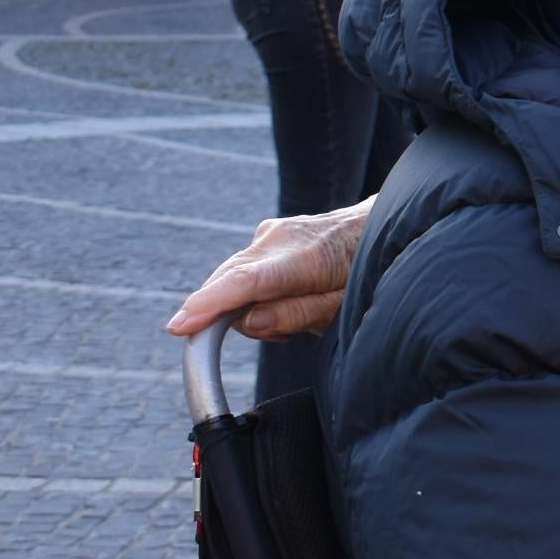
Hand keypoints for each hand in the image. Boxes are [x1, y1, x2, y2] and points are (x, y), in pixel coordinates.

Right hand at [165, 195, 376, 338]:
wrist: (379, 224)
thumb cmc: (367, 270)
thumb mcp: (346, 304)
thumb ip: (300, 313)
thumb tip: (249, 322)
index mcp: (306, 256)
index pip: (246, 281)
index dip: (211, 305)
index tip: (180, 325)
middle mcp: (280, 237)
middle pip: (230, 281)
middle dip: (228, 316)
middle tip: (282, 333)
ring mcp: (271, 232)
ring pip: (234, 279)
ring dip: (249, 306)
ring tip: (300, 312)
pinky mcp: (266, 234)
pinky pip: (244, 272)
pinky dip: (253, 292)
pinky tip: (287, 298)